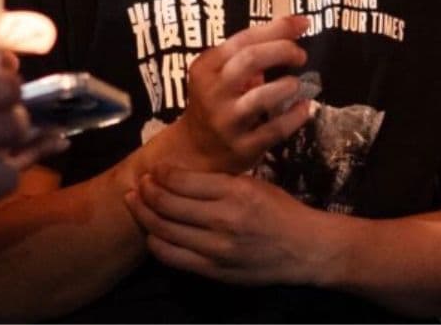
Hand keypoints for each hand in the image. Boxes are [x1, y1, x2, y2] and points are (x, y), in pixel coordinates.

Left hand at [125, 166, 332, 285]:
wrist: (303, 248)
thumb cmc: (280, 210)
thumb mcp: (254, 184)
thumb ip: (219, 181)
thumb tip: (181, 174)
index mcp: (235, 192)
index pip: (182, 181)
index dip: (160, 174)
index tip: (154, 170)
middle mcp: (223, 219)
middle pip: (167, 204)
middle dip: (146, 192)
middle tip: (139, 185)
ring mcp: (216, 248)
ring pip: (164, 230)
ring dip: (144, 215)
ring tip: (136, 204)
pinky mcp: (212, 270)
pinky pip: (172, 256)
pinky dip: (156, 242)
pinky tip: (152, 233)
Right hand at [159, 16, 314, 174]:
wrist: (194, 151)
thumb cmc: (214, 101)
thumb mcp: (218, 73)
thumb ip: (248, 52)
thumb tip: (295, 25)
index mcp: (206, 68)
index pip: (243, 39)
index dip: (277, 29)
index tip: (303, 23)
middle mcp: (213, 93)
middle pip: (251, 60)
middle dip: (283, 50)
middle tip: (300, 55)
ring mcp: (227, 122)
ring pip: (262, 97)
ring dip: (287, 85)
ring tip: (297, 83)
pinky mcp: (242, 147)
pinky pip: (275, 129)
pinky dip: (295, 116)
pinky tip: (304, 107)